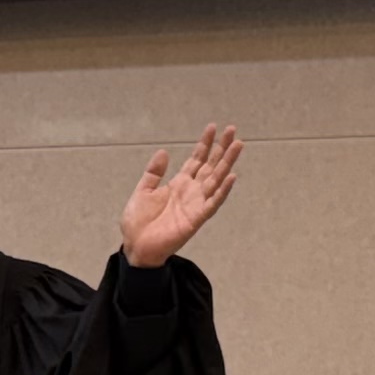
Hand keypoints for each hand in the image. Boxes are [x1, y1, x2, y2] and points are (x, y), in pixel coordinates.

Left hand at [121, 127, 243, 267]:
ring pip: (216, 179)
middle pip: (210, 165)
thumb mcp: (142, 191)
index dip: (204, 144)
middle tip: (232, 130)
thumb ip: (154, 172)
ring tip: (238, 145)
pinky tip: (231, 176)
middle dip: (221, 148)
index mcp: (179, 184)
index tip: (213, 127)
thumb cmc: (138, 222)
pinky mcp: (197, 218)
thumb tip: (163, 151)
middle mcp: (191, 191)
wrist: (136, 246)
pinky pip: (213, 203)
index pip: (196, 159)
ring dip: (227, 163)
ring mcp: (196, 204)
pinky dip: (223, 190)